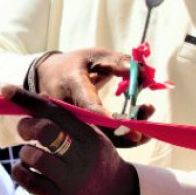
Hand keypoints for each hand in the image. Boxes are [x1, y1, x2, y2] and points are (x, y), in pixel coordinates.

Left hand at [5, 85, 139, 194]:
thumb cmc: (97, 159)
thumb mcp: (91, 136)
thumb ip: (68, 120)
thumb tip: (40, 98)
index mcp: (89, 136)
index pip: (55, 112)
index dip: (28, 99)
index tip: (6, 90)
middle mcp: (82, 157)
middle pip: (44, 131)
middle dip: (26, 126)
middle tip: (25, 132)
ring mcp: (71, 180)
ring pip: (33, 156)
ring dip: (24, 152)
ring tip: (30, 154)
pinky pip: (27, 180)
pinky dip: (20, 170)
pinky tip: (25, 168)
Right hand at [34, 48, 153, 146]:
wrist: (47, 76)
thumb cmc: (72, 64)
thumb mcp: (93, 56)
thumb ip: (116, 62)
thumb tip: (142, 72)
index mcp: (72, 85)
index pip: (90, 107)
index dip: (111, 121)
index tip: (135, 131)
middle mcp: (68, 109)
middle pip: (98, 129)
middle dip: (126, 129)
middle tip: (148, 116)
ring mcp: (70, 123)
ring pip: (99, 138)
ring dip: (126, 132)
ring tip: (146, 113)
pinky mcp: (76, 131)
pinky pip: (98, 138)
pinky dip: (119, 135)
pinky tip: (138, 126)